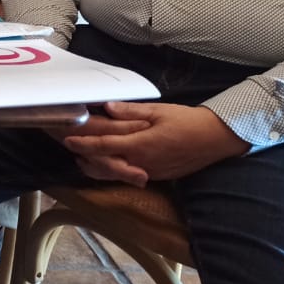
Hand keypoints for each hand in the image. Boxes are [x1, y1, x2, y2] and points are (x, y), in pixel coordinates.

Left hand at [59, 101, 248, 185]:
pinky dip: (114, 172)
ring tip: (82, 159)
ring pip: (116, 174)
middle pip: (105, 165)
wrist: (215, 139)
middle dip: (85, 157)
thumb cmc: (187, 122)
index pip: (104, 145)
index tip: (68, 138)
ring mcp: (150, 172)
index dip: (84, 143)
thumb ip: (131, 111)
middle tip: (69, 148)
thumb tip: (107, 107)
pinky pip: (129, 177)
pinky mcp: (157, 176)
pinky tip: (108, 165)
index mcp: (140, 144)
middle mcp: (142, 162)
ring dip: (97, 168)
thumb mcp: (159, 111)